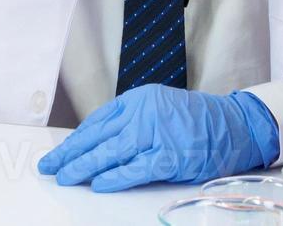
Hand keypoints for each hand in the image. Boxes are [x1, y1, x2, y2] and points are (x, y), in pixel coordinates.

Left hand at [37, 85, 279, 192]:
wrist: (232, 126)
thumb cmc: (194, 121)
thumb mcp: (157, 109)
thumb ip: (129, 123)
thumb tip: (95, 146)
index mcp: (138, 99)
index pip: (97, 122)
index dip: (75, 140)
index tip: (58, 154)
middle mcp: (144, 112)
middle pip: (99, 137)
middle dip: (71, 154)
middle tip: (50, 167)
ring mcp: (157, 133)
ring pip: (111, 153)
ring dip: (84, 167)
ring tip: (65, 178)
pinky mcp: (169, 156)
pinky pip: (135, 169)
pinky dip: (114, 177)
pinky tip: (98, 183)